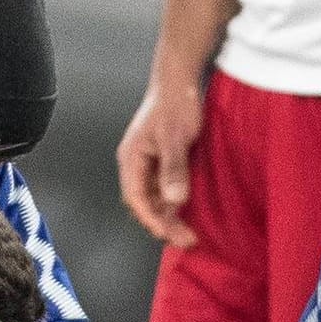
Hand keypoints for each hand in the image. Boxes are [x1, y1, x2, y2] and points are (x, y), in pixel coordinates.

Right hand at [115, 79, 202, 247]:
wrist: (180, 81)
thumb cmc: (174, 103)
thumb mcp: (175, 138)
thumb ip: (173, 168)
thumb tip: (173, 198)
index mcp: (131, 158)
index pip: (135, 197)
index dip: (150, 218)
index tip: (167, 233)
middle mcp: (137, 165)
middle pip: (145, 203)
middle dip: (162, 224)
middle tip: (185, 240)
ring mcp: (150, 165)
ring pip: (156, 200)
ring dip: (170, 218)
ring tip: (189, 235)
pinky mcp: (164, 164)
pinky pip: (166, 191)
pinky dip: (175, 205)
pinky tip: (189, 214)